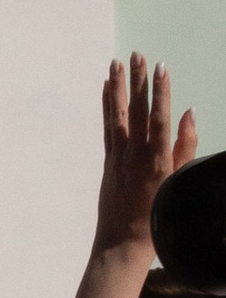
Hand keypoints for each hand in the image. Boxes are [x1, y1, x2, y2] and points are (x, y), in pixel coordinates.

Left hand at [93, 53, 196, 255]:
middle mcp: (134, 154)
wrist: (123, 244)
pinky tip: (107, 88)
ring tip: (116, 62)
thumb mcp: (179, 182)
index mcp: (156, 160)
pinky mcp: (108, 161)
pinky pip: (107, 127)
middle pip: (136, 110)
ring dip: (118, 87)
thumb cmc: (158, 217)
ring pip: (118, 114)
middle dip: (138, 80)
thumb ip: (185, 147)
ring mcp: (118, 156)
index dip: (160, 91)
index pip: (158, 118)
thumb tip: (190, 113)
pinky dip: (107, 106)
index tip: (161, 67)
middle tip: (137, 54)